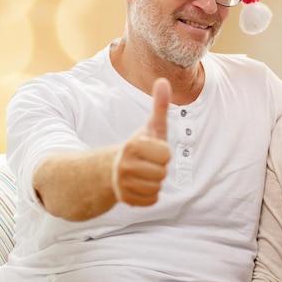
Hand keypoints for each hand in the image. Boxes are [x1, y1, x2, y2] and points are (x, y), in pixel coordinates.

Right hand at [111, 78, 171, 205]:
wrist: (115, 167)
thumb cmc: (141, 144)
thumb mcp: (152, 126)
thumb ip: (159, 105)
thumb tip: (163, 80)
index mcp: (133, 145)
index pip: (166, 155)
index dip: (164, 152)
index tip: (153, 149)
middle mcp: (124, 165)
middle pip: (162, 173)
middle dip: (160, 168)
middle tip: (148, 163)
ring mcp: (122, 184)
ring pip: (157, 188)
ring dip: (155, 181)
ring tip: (144, 173)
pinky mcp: (124, 199)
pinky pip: (151, 201)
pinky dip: (150, 195)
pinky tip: (140, 185)